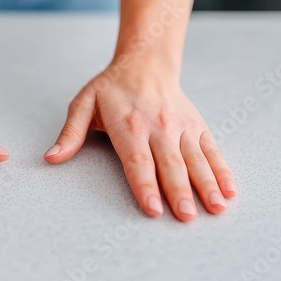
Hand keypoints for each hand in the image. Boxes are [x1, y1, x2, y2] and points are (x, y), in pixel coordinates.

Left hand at [44, 59, 235, 220]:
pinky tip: (229, 190)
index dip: (145, 186)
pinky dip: (222, 170)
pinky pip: (211, 150)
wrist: (146, 62)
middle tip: (185, 218)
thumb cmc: (111, 88)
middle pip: (170, 164)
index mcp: (129, 125)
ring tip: (215, 208)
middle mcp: (158, 127)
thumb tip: (51, 158)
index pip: (138, 161)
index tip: (152, 208)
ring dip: (206, 185)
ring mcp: (181, 127)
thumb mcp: (83, 103)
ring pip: (195, 159)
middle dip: (179, 192)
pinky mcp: (197, 126)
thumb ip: (70, 133)